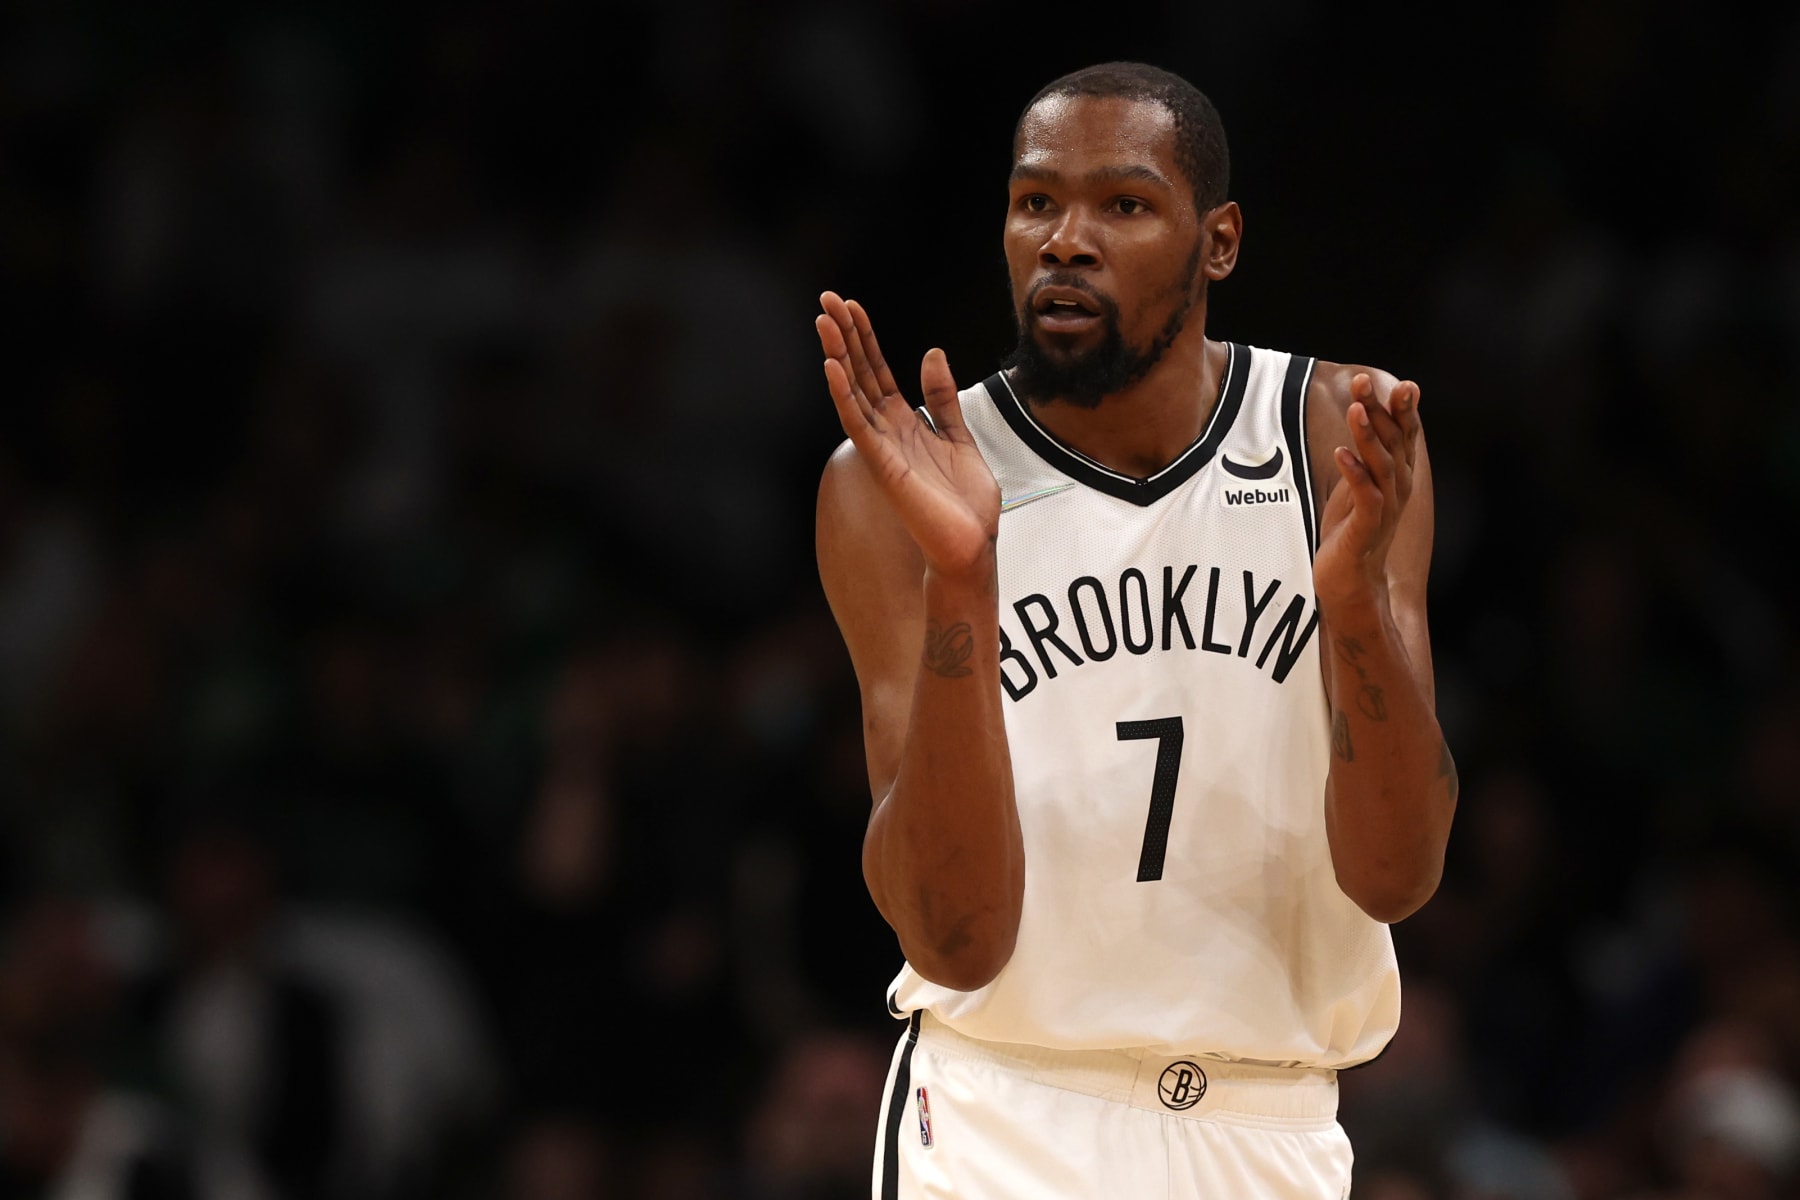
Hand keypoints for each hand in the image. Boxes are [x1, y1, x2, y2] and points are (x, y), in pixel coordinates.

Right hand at [817, 292, 1000, 581]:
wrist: (973, 545)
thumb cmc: (966, 503)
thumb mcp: (959, 436)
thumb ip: (943, 398)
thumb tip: (932, 354)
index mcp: (906, 423)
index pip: (878, 372)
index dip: (865, 338)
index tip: (851, 306)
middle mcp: (888, 431)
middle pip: (860, 374)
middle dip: (845, 336)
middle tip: (826, 300)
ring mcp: (882, 448)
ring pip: (853, 393)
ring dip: (838, 356)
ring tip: (824, 322)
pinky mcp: (884, 465)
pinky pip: (859, 425)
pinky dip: (844, 396)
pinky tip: (833, 368)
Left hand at [1314, 373, 1420, 610]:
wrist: (1351, 580)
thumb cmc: (1352, 530)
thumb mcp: (1359, 484)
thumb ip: (1366, 453)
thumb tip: (1366, 414)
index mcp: (1397, 475)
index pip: (1403, 435)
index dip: (1402, 409)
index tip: (1401, 382)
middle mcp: (1397, 488)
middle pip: (1392, 441)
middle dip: (1380, 410)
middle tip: (1363, 381)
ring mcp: (1385, 507)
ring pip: (1381, 464)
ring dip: (1367, 435)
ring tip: (1355, 409)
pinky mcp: (1367, 527)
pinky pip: (1366, 496)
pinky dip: (1355, 473)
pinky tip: (1341, 453)